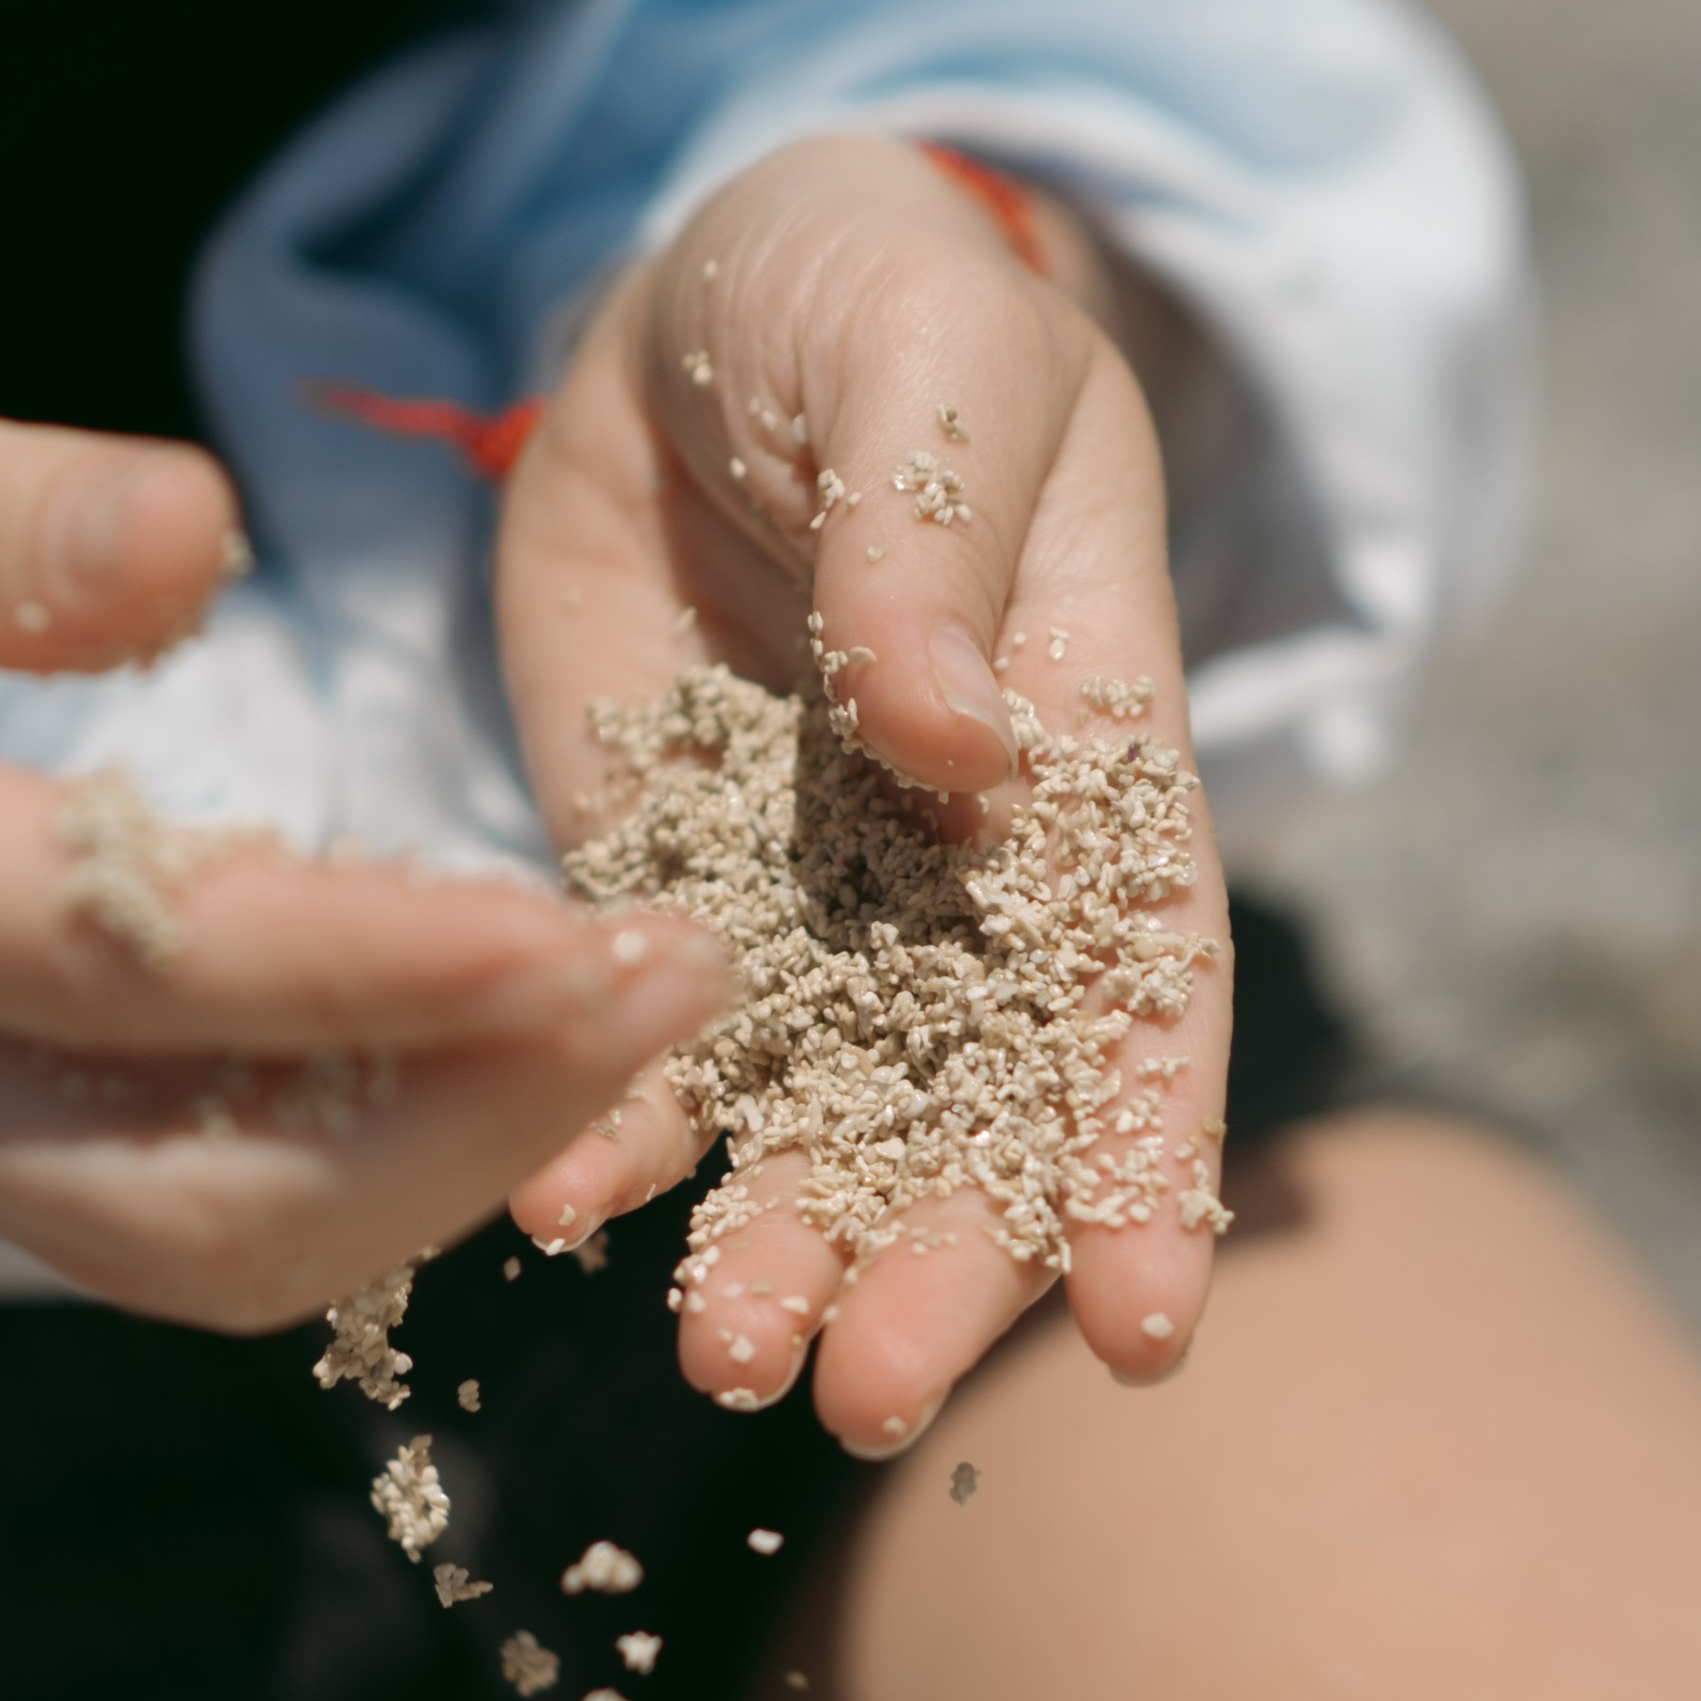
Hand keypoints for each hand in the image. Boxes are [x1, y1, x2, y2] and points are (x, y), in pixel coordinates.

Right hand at [0, 341, 726, 1329]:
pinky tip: (527, 1031)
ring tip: (645, 1008)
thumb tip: (191, 540)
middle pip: (194, 1207)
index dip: (367, 968)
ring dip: (454, 1155)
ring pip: (218, 1241)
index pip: (116, 969)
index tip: (577, 929)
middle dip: (464, 1127)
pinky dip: (384, 1145)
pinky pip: (207, 1198)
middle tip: (674, 987)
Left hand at [492, 134, 1232, 1454]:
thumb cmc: (870, 306)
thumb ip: (943, 543)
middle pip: (973, 1117)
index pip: (1137, 994)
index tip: (1139, 1332)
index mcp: (1088, 770)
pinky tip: (559, 1214)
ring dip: (774, 1252)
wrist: (689, 311)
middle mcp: (961, 889)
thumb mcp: (928, 365)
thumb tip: (953, 745)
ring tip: (727, 1360)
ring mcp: (808, 914)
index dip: (1142, 1166)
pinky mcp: (655, 903)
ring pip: (808, 1124)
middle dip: (935, 1267)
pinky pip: (631, 1050)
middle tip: (867, 1394)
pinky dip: (599, 1137)